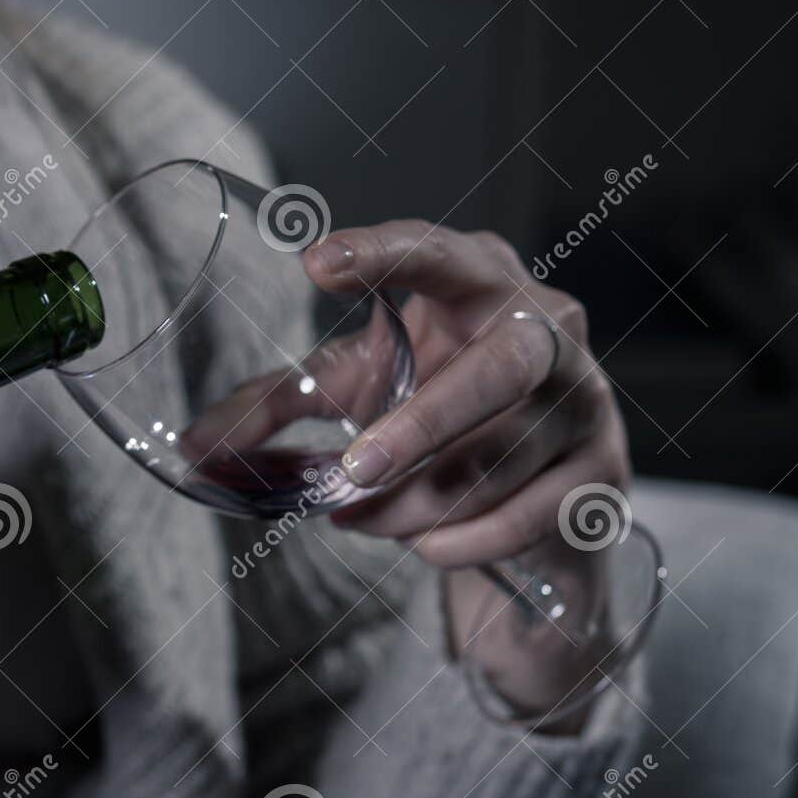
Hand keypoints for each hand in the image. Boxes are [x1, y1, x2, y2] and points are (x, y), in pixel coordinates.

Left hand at [303, 219, 628, 565]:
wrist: (534, 499)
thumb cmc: (439, 414)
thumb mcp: (359, 392)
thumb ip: (279, 406)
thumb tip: (194, 447)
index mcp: (482, 282)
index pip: (441, 253)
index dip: (384, 254)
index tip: (318, 262)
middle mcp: (550, 328)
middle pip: (500, 368)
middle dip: (423, 425)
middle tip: (354, 469)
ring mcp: (587, 399)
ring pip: (497, 462)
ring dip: (415, 505)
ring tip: (367, 515)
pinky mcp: (603, 472)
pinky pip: (525, 518)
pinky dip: (459, 542)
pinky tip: (427, 544)